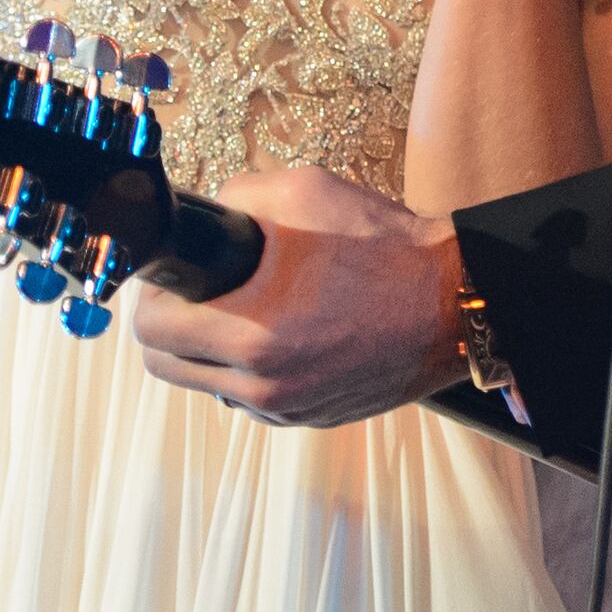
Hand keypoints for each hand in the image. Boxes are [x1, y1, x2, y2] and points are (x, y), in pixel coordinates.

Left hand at [132, 166, 469, 425]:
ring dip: (210, 350)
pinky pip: (252, 396)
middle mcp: (266, 384)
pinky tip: (284, 332)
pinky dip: (251, 368)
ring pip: (207, 384)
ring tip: (246, 309)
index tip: (171, 275)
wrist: (459, 302)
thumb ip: (236, 198)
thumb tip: (200, 216)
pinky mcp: (309, 418)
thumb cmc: (389, 248)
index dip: (153, 293)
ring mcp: (288, 408)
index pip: (152, 330)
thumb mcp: (306, 193)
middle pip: (166, 366)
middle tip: (199, 290)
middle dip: (171, 324)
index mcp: (256, 334)